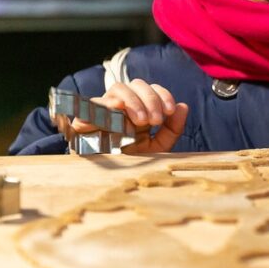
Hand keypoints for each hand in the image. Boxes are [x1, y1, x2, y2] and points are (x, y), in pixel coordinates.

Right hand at [70, 79, 188, 153]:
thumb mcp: (157, 149)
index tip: (171, 110)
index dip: (163, 95)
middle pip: (136, 84)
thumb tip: (183, 106)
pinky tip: (118, 110)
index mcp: (139, 109)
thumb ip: (172, 129)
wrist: (106, 182)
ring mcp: (104, 111)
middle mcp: (122, 106)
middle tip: (155, 120)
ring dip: (133, 100)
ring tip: (141, 120)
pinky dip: (106, 104)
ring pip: (118, 88)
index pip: (152, 89)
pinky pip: (92, 104)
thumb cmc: (132, 164)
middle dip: (150, 98)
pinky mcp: (85, 120)